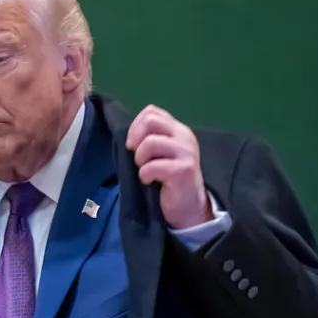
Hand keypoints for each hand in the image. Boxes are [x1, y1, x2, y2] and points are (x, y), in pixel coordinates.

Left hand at [126, 105, 211, 229]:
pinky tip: (149, 181)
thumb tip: (130, 135)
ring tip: (144, 170)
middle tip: (137, 157)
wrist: (188, 206)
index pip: (152, 111)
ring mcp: (186, 152)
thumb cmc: (168, 180)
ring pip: (150, 142)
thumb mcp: (160, 154)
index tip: (133, 145)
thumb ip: (150, 139)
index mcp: (177, 130)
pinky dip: (144, 175)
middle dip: (135, 138)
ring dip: (139, 158)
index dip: (135, 126)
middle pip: (150, 120)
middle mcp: (184, 136)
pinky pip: (152, 166)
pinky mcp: (183, 170)